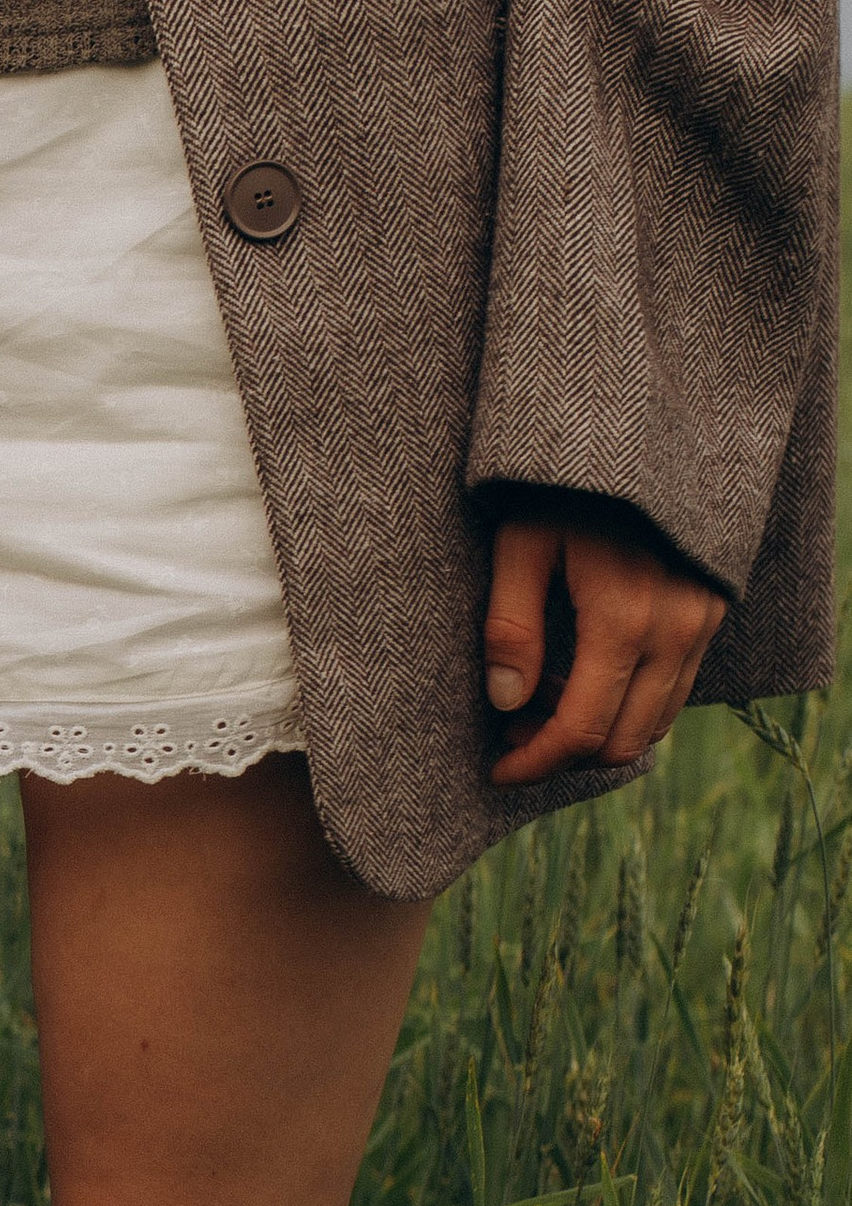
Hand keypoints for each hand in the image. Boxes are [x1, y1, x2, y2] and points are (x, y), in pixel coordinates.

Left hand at [483, 499, 725, 788]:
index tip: (497, 771)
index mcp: (623, 619)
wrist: (641, 434)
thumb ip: (510, 626)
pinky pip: (673, 692)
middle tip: (510, 732)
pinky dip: (627, 708)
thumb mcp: (520, 543)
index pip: (582, 730)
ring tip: (539, 702)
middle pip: (621, 743)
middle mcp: (675, 632)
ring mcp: (699, 626)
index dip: (535, 764)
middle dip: (561, 755)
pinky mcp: (708, 617)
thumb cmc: (567, 486)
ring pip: (653, 725)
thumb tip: (507, 703)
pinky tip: (579, 678)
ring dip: (595, 734)